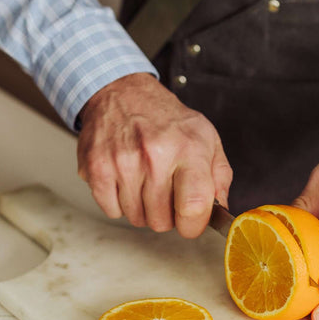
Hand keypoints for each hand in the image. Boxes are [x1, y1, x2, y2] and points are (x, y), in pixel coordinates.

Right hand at [77, 73, 232, 238]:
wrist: (122, 94)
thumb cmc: (166, 119)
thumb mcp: (206, 137)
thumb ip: (219, 177)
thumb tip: (221, 210)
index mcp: (188, 148)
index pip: (193, 208)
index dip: (194, 225)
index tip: (191, 221)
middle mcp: (154, 155)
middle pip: (162, 221)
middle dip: (166, 214)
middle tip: (165, 191)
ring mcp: (123, 162)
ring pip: (136, 218)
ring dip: (142, 208)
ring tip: (145, 181)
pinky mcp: (97, 168)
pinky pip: (112, 210)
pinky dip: (119, 203)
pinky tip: (125, 180)